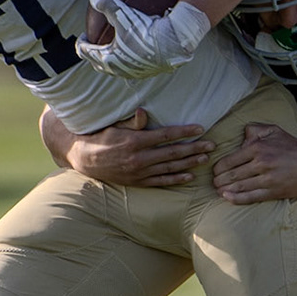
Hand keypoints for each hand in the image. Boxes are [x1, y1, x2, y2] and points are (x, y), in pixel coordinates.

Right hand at [66, 110, 214, 187]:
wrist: (84, 159)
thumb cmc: (100, 137)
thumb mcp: (114, 126)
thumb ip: (133, 122)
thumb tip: (145, 112)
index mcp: (135, 141)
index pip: (166, 135)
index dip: (185, 131)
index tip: (200, 128)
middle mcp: (139, 158)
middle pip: (173, 152)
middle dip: (194, 148)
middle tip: (212, 145)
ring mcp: (140, 172)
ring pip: (170, 167)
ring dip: (190, 163)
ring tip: (205, 158)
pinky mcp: (138, 182)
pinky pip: (161, 181)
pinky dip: (176, 179)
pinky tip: (190, 176)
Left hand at [76, 0, 211, 78]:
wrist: (173, 43)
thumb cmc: (146, 31)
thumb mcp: (123, 14)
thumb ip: (106, 4)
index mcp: (107, 59)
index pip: (85, 52)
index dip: (81, 42)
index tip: (83, 36)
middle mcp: (118, 70)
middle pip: (98, 64)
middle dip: (93, 54)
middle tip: (93, 44)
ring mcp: (132, 74)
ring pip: (114, 70)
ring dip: (110, 60)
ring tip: (112, 50)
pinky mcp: (146, 73)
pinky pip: (130, 71)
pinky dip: (126, 64)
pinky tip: (132, 59)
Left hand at [213, 123, 296, 203]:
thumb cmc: (293, 147)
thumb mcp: (274, 131)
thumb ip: (255, 130)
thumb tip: (242, 134)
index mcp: (258, 148)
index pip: (230, 160)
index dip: (219, 167)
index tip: (215, 170)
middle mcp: (261, 164)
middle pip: (232, 175)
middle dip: (219, 180)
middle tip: (214, 182)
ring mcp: (267, 180)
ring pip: (239, 186)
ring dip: (224, 189)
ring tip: (218, 190)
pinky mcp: (272, 192)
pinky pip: (250, 197)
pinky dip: (236, 199)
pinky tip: (227, 198)